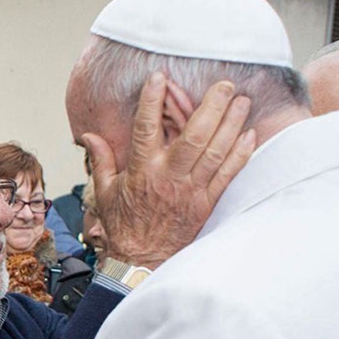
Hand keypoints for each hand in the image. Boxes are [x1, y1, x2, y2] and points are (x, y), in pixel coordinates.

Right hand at [79, 73, 256, 267]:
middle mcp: (168, 177)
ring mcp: (191, 190)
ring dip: (232, 124)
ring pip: (216, 151)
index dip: (152, 100)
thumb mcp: (104, 191)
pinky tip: (249, 134)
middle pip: (195, 135)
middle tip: (225, 84)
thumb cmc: (123, 225)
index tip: (159, 77)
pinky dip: (241, 154)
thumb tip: (88, 135)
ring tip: (242, 101)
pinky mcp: (207, 203)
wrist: (141, 260)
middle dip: (212, 106)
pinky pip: (228, 174)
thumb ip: (101, 159)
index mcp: (141, 170)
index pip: (146, 128)